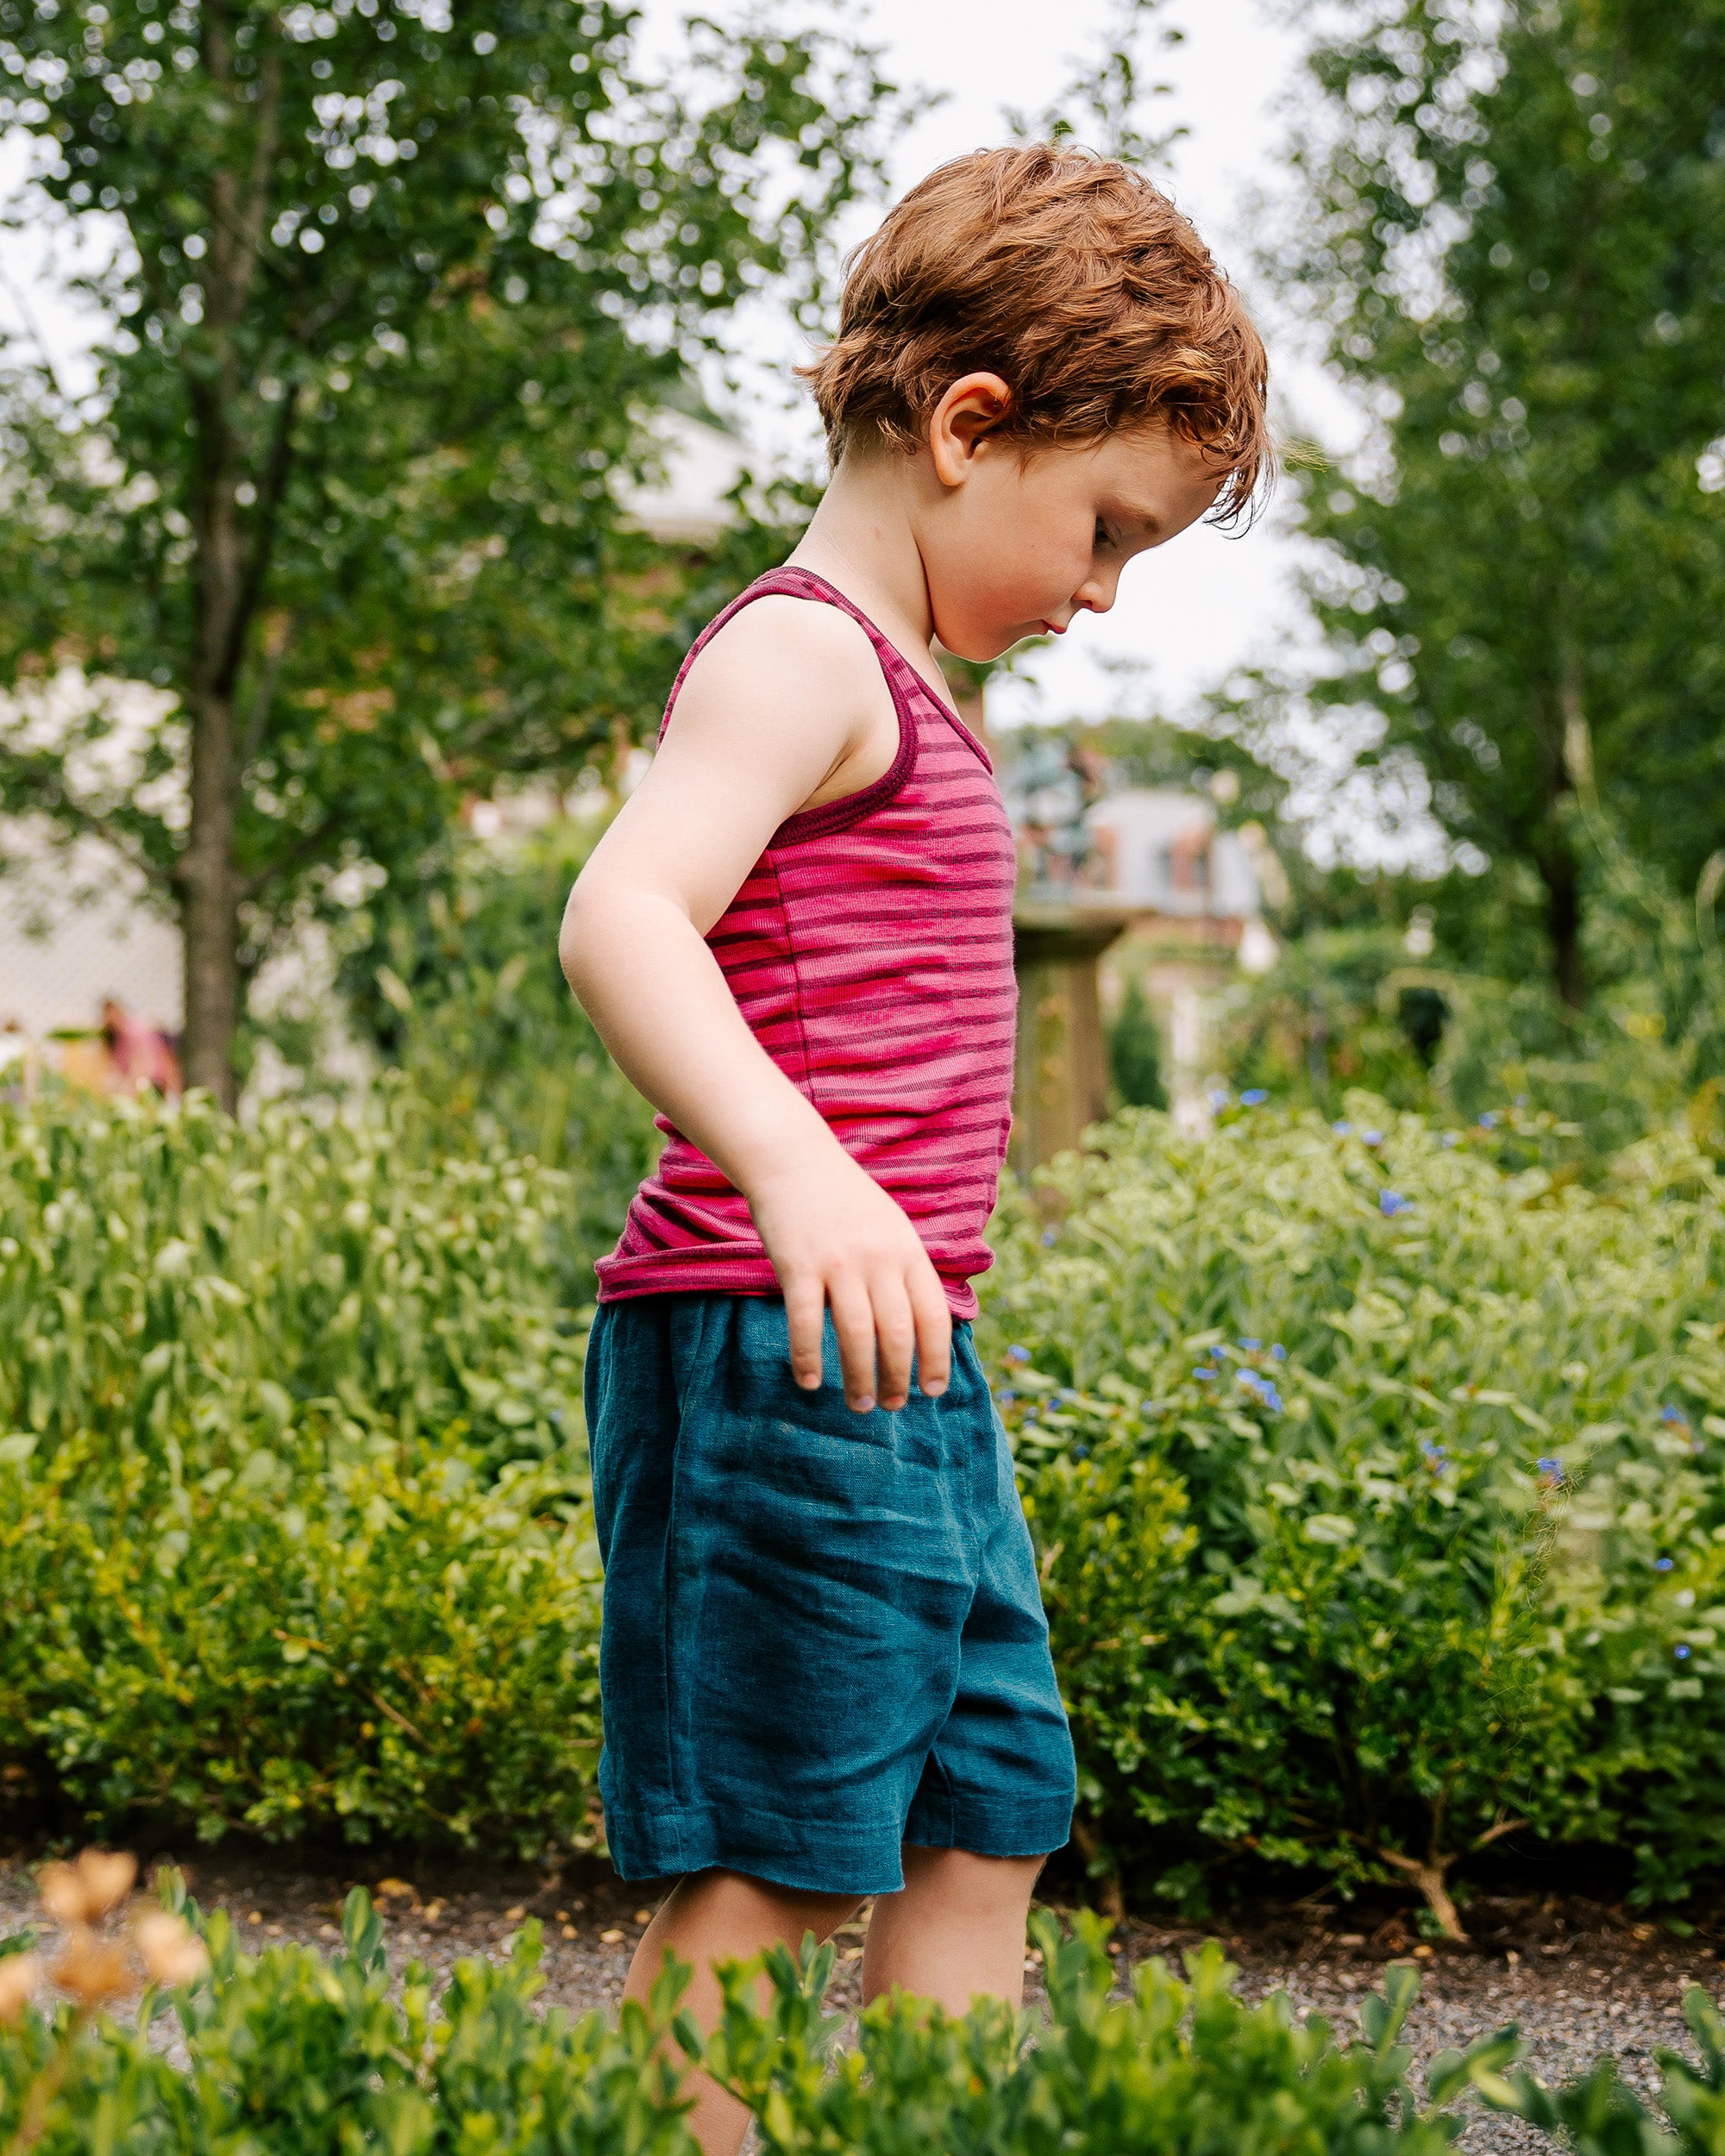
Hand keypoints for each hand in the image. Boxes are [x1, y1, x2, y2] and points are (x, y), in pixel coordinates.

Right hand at [746, 1144, 951, 1413]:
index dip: (936, 1358)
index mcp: (907, 1251)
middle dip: (898, 1377)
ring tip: (859, 1405)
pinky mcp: (799, 1265)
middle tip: (892, 1406)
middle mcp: (879, 1258)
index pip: (933, 1315)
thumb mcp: (891, 1226)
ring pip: (856, 1334)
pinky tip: (809, 1382)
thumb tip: (921, 1326)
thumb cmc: (844, 1200)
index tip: (932, 1391)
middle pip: (897, 1332)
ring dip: (859, 1377)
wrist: (794, 1160)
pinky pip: (806, 1322)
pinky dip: (808, 1358)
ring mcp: (839, 1261)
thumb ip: (905, 1270)